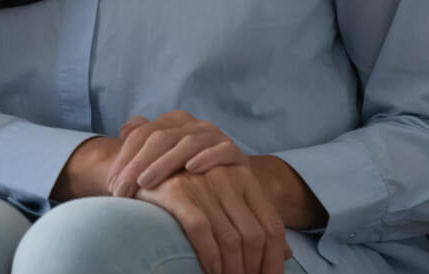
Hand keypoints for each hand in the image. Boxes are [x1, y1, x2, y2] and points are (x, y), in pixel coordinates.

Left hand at [108, 110, 241, 197]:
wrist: (231, 181)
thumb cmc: (190, 171)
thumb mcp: (166, 156)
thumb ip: (145, 140)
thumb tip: (124, 131)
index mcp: (173, 121)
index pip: (143, 134)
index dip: (125, 157)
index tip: (111, 184)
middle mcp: (193, 124)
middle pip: (161, 138)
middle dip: (138, 164)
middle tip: (122, 190)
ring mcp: (215, 136)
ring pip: (186, 144)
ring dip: (165, 163)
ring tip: (146, 182)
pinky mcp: (235, 151)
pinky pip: (221, 150)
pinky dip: (207, 157)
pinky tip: (192, 168)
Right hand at [138, 164, 288, 273]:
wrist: (142, 165)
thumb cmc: (187, 187)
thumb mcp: (225, 195)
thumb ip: (253, 219)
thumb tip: (286, 254)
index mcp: (245, 177)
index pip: (273, 226)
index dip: (275, 260)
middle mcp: (228, 177)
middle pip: (255, 236)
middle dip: (253, 269)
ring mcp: (203, 183)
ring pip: (231, 239)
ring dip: (232, 270)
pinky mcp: (177, 191)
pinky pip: (202, 232)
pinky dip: (209, 258)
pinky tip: (209, 271)